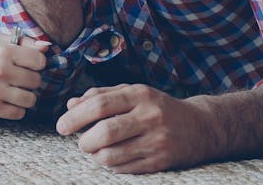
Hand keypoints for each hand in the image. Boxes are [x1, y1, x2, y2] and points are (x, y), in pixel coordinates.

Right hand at [0, 32, 50, 119]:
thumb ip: (23, 40)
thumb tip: (47, 46)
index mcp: (3, 51)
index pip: (39, 60)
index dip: (36, 63)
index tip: (28, 65)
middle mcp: (0, 70)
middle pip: (36, 80)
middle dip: (30, 80)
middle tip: (18, 78)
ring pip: (31, 99)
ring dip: (26, 97)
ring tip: (14, 91)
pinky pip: (20, 113)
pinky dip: (16, 109)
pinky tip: (7, 101)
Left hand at [56, 84, 215, 173]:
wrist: (200, 127)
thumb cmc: (158, 107)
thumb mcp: (133, 93)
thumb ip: (101, 95)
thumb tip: (71, 105)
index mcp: (140, 94)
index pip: (99, 104)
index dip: (75, 117)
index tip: (61, 126)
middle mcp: (150, 117)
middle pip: (105, 132)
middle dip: (83, 140)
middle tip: (80, 142)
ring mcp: (157, 141)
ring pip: (112, 156)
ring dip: (95, 156)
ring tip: (96, 150)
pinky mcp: (160, 162)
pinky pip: (124, 169)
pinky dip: (111, 165)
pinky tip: (112, 157)